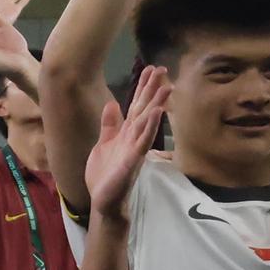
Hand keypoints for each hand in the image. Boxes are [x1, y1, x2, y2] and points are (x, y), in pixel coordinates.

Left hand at [85, 66, 170, 219]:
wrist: (103, 200)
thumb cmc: (105, 174)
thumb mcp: (104, 144)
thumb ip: (110, 125)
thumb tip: (114, 104)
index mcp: (127, 133)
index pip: (137, 106)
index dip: (144, 88)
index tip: (152, 69)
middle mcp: (134, 138)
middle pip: (145, 109)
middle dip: (153, 90)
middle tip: (163, 69)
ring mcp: (134, 149)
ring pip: (147, 123)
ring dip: (156, 105)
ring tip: (166, 87)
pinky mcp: (132, 161)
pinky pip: (142, 142)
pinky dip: (148, 128)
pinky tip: (154, 114)